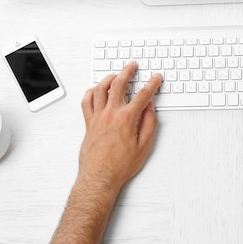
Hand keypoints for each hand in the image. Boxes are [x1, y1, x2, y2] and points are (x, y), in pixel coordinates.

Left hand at [78, 62, 162, 192]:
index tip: (156, 78)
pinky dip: (91, 92)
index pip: (143, 95)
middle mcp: (110, 114)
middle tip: (133, 66)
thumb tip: (150, 108)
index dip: (152, 84)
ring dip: (109, 78)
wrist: (99, 177)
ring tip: (116, 75)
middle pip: (119, 84)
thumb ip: (149, 123)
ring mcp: (97, 117)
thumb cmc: (120, 166)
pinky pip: (86, 101)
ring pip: (100, 89)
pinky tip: (96, 90)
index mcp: (126, 119)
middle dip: (127, 71)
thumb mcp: (144, 146)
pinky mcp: (88, 123)